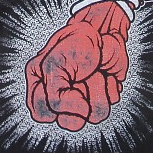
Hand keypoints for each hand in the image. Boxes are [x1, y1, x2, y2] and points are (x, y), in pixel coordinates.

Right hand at [26, 0, 146, 130]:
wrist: (103, 30)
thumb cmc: (75, 41)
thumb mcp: (54, 64)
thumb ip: (57, 96)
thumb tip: (80, 114)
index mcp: (41, 86)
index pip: (43, 113)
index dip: (58, 103)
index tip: (67, 84)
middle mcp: (61, 97)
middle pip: (70, 122)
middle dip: (81, 97)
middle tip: (81, 77)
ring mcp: (83, 99)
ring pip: (94, 117)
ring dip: (98, 91)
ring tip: (95, 73)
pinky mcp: (103, 97)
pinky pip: (110, 105)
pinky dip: (110, 87)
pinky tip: (105, 74)